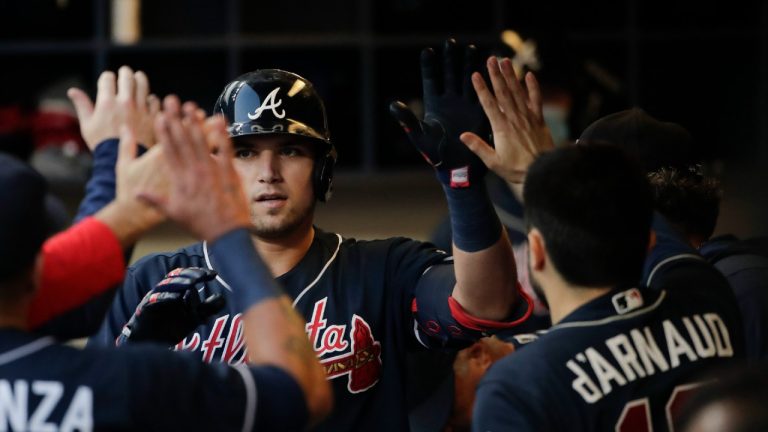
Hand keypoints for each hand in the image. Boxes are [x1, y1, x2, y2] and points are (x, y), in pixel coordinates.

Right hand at [68, 66, 159, 150]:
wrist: (121, 161)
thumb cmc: (101, 144)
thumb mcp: (87, 125)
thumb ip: (82, 105)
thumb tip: (72, 90)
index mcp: (107, 103)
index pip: (108, 78)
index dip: (107, 77)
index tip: (108, 80)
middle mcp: (125, 103)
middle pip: (127, 77)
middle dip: (124, 72)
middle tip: (124, 72)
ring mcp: (140, 109)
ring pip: (143, 84)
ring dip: (139, 79)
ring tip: (138, 77)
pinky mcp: (152, 117)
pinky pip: (154, 100)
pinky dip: (150, 98)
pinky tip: (147, 99)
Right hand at [116, 268, 224, 345]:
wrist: (150, 345)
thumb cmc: (170, 328)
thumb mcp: (193, 318)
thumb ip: (206, 309)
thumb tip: (222, 298)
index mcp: (174, 290)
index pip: (186, 275)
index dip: (199, 272)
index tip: (213, 274)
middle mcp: (163, 291)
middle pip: (175, 276)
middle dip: (190, 274)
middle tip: (203, 275)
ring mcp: (153, 298)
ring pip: (165, 285)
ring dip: (179, 282)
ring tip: (193, 283)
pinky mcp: (145, 308)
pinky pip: (154, 299)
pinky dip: (165, 296)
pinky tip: (177, 297)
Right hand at [141, 95, 250, 241]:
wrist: (224, 233)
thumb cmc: (198, 224)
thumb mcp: (172, 213)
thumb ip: (154, 200)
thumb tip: (137, 193)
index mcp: (179, 179)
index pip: (168, 150)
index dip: (164, 132)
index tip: (159, 116)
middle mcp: (194, 171)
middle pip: (183, 141)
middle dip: (176, 119)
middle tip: (171, 101)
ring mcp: (212, 171)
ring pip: (202, 142)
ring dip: (195, 122)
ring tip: (190, 106)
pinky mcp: (229, 172)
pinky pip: (225, 150)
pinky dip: (223, 135)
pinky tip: (219, 121)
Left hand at [390, 39, 488, 187]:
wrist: (457, 167)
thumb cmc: (435, 154)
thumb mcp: (419, 135)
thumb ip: (408, 120)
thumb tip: (393, 105)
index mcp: (433, 104)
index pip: (431, 80)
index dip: (430, 66)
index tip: (428, 51)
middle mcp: (449, 101)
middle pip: (449, 74)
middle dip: (450, 59)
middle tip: (451, 42)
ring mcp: (464, 104)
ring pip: (467, 79)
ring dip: (468, 65)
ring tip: (470, 49)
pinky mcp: (478, 112)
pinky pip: (482, 93)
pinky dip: (484, 81)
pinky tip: (487, 68)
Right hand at [459, 56, 553, 183]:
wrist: (541, 171)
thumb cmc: (515, 169)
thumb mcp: (493, 161)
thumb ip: (478, 147)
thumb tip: (463, 135)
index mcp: (501, 128)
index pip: (489, 104)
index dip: (481, 88)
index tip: (475, 75)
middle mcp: (514, 119)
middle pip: (503, 93)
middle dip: (496, 75)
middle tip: (490, 59)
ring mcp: (527, 118)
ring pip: (518, 92)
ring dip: (511, 76)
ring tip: (505, 61)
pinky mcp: (538, 120)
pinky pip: (536, 100)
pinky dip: (533, 87)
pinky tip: (529, 75)